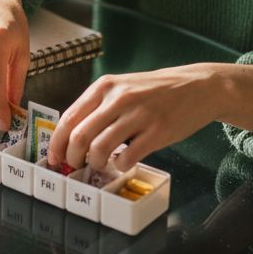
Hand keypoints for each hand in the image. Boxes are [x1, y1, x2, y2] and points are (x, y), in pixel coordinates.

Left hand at [47, 63, 252, 171]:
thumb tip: (72, 135)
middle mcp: (119, 98)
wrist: (197, 87)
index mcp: (105, 86)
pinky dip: (120, 166)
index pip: (69, 117)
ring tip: (100, 166)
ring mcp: (139, 115)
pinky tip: (123, 162)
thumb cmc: (156, 91)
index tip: (55, 157)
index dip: (57, 142)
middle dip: (72, 158)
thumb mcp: (123, 87)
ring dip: (95, 164)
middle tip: (75, 166)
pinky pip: (128, 157)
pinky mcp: (158, 132)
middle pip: (80, 136)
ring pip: (100, 149)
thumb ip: (99, 106)